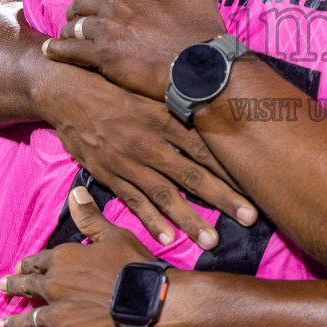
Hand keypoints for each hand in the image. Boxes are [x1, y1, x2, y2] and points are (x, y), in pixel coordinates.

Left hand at [0, 186, 159, 326]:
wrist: (152, 302)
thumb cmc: (136, 266)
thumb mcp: (114, 235)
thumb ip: (90, 217)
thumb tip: (75, 191)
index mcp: (64, 259)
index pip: (39, 261)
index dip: (30, 265)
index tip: (21, 268)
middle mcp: (54, 286)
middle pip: (28, 288)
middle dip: (15, 288)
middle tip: (3, 289)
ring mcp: (58, 316)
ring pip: (27, 320)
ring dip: (12, 324)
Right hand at [32, 63, 255, 249]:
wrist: (68, 90)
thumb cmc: (117, 87)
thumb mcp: (152, 88)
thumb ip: (182, 105)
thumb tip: (218, 110)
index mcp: (167, 117)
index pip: (207, 147)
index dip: (232, 168)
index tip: (258, 184)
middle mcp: (152, 141)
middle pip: (193, 173)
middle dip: (223, 198)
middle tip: (249, 218)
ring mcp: (129, 160)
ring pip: (165, 193)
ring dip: (190, 218)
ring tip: (211, 240)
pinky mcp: (109, 173)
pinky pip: (133, 200)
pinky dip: (149, 219)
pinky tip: (167, 237)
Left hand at [42, 0, 228, 99]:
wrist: (204, 68)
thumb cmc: (202, 28)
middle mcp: (115, 3)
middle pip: (78, 2)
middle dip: (77, 10)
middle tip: (81, 20)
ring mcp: (105, 30)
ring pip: (71, 25)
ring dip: (70, 31)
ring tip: (72, 39)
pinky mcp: (101, 57)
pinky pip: (66, 49)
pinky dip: (56, 49)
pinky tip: (52, 51)